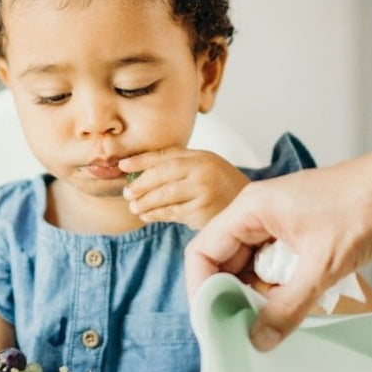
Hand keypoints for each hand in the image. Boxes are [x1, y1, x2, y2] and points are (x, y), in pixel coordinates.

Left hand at [119, 147, 249, 228]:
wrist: (248, 206)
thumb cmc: (221, 185)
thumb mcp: (205, 165)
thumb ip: (180, 164)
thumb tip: (141, 169)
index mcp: (200, 156)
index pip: (165, 156)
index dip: (141, 160)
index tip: (122, 165)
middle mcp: (202, 171)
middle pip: (162, 175)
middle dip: (140, 184)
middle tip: (127, 192)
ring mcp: (203, 191)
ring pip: (164, 195)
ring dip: (145, 202)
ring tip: (133, 206)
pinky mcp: (202, 212)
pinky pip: (172, 213)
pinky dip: (155, 214)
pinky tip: (146, 215)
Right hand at [184, 146, 371, 348]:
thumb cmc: (370, 204)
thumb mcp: (323, 264)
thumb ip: (287, 306)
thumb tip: (258, 339)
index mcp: (252, 209)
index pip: (203, 252)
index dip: (202, 290)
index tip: (213, 324)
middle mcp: (261, 214)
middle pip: (226, 262)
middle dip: (232, 298)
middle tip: (246, 334)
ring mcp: (283, 223)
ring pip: (254, 268)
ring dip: (260, 297)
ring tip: (274, 325)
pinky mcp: (306, 233)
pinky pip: (279, 268)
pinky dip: (283, 290)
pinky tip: (297, 309)